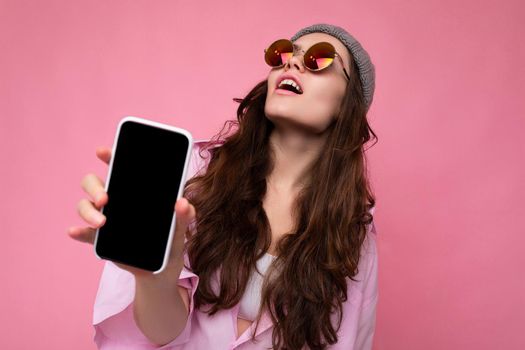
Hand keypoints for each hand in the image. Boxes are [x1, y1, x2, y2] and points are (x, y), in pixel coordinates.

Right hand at [67, 146, 195, 277]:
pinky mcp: (100, 240)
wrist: (160, 272)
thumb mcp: (180, 229)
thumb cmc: (170, 243)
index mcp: (135, 191)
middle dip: (94, 187)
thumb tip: (183, 202)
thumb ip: (184, 216)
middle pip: (94, 183)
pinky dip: (78, 231)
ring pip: (85, 205)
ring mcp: (106, 219)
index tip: (103, 151)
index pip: (120, 167)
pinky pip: (84, 233)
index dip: (110, 156)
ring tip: (102, 222)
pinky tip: (74, 231)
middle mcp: (117, 200)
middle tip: (105, 198)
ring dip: (88, 211)